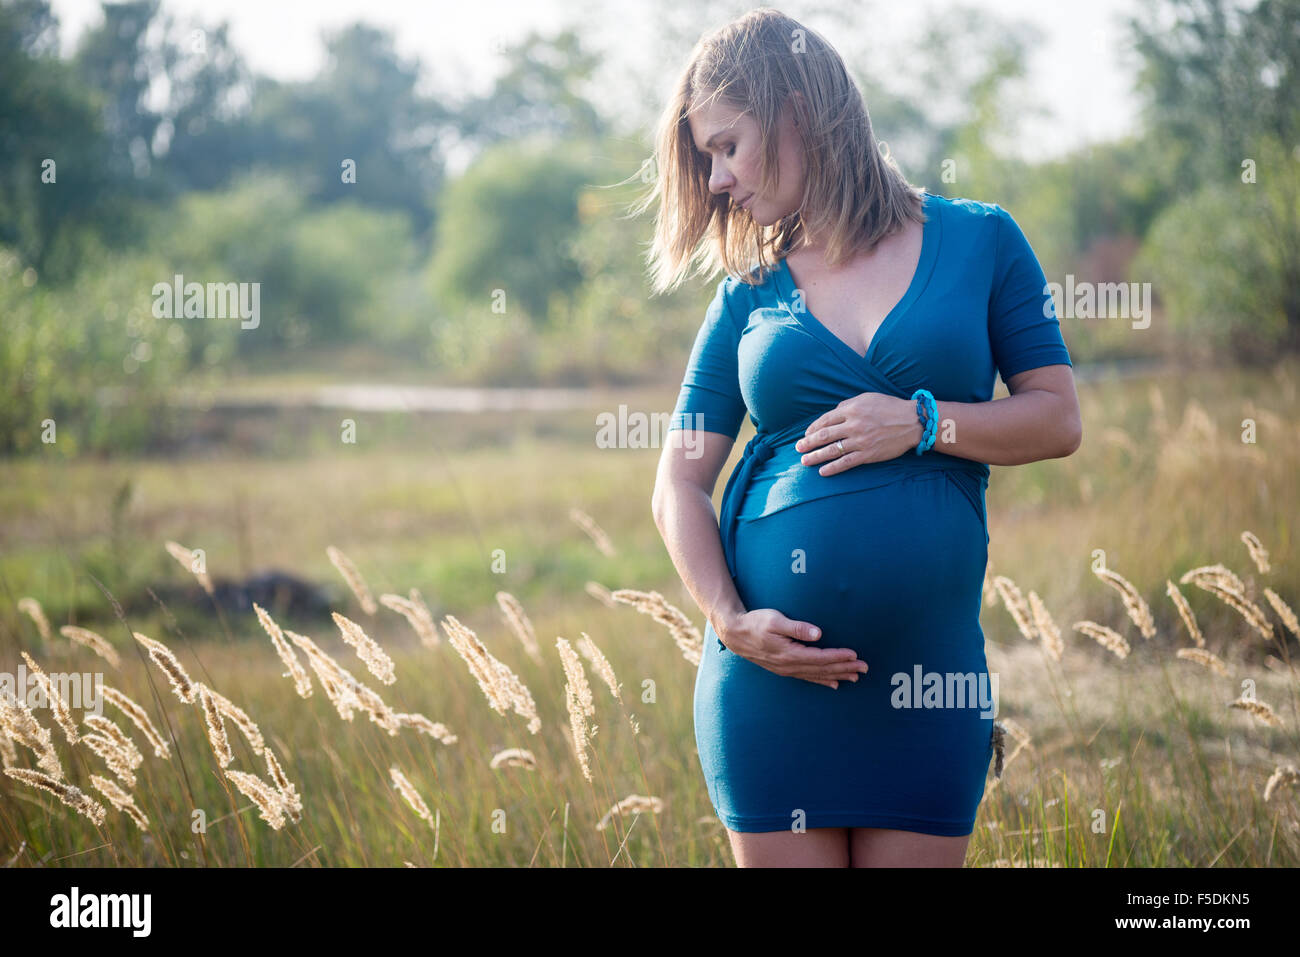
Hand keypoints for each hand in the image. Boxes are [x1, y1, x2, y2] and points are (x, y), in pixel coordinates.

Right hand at [718, 608, 867, 688]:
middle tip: (864, 668)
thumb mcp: (774, 620)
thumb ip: (797, 627)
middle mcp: (790, 666)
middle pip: (823, 669)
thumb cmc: (755, 623)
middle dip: (845, 668)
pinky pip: (808, 678)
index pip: (820, 658)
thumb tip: (818, 633)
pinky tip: (833, 684)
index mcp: (789, 654)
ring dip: (837, 676)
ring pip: (817, 675)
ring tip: (855, 677)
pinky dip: (822, 681)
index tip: (855, 655)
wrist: (735, 634)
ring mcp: (787, 670)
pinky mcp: (784, 669)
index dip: (839, 657)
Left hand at [794, 392, 921, 474]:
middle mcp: (853, 425)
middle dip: (808, 443)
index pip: (825, 420)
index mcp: (851, 410)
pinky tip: (822, 472)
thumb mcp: (867, 398)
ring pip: (832, 450)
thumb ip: (848, 404)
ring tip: (805, 461)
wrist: (913, 422)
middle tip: (798, 448)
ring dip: (815, 456)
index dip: (812, 428)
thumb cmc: (890, 407)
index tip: (805, 434)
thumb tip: (834, 411)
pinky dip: (832, 468)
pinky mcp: (868, 454)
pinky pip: (846, 463)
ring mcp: (860, 441)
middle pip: (824, 435)